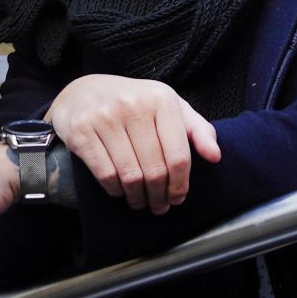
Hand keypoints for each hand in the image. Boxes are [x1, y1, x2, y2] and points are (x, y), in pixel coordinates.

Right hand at [45, 74, 221, 214]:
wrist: (82, 91)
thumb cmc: (133, 103)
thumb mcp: (168, 106)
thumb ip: (197, 129)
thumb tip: (215, 156)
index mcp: (161, 99)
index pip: (179, 155)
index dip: (180, 185)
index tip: (178, 198)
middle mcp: (133, 105)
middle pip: (155, 170)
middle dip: (160, 196)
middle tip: (159, 206)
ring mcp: (105, 117)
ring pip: (130, 176)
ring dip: (138, 197)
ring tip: (141, 202)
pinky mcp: (81, 131)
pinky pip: (105, 174)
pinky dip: (115, 190)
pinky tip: (120, 190)